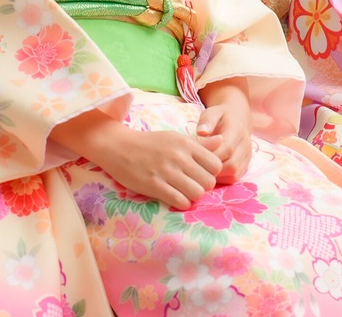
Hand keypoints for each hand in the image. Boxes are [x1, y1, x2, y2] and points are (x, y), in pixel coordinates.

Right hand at [51, 109, 222, 209]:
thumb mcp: (176, 138)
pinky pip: (180, 201)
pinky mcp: (154, 186)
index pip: (216, 164)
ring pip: (197, 193)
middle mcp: (179, 157)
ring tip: (184, 192)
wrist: (119, 147)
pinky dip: (182, 203)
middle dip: (203, 186)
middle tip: (192, 185)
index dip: (212, 173)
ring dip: (193, 196)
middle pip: (209, 182)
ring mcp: (166, 172)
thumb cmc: (150, 143)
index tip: (201, 174)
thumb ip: (200, 143)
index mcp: (186, 144)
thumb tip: (222, 140)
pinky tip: (175, 197)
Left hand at [198, 78, 253, 183]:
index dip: (211, 155)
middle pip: (231, 165)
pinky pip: (234, 177)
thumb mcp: (212, 112)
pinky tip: (210, 172)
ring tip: (202, 169)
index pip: (227, 149)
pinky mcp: (245, 165)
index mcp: (238, 131)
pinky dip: (221, 178)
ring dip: (217, 175)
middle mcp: (246, 145)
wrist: (238, 117)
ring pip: (233, 174)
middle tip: (197, 165)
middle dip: (212, 168)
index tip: (196, 155)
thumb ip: (207, 121)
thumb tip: (201, 132)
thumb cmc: (221, 116)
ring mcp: (247, 156)